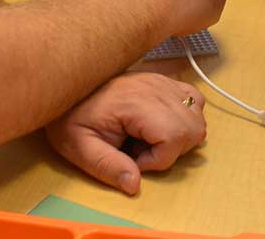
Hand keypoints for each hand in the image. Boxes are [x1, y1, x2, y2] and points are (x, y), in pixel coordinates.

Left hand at [46, 72, 205, 194]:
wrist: (66, 86)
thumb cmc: (71, 117)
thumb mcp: (80, 148)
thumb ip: (107, 167)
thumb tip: (135, 184)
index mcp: (134, 102)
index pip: (173, 136)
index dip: (157, 160)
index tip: (131, 159)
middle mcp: (154, 88)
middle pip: (191, 128)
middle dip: (171, 151)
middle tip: (139, 151)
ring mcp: (162, 82)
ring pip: (197, 116)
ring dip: (179, 136)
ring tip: (148, 139)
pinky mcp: (164, 81)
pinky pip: (194, 99)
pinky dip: (186, 117)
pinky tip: (161, 125)